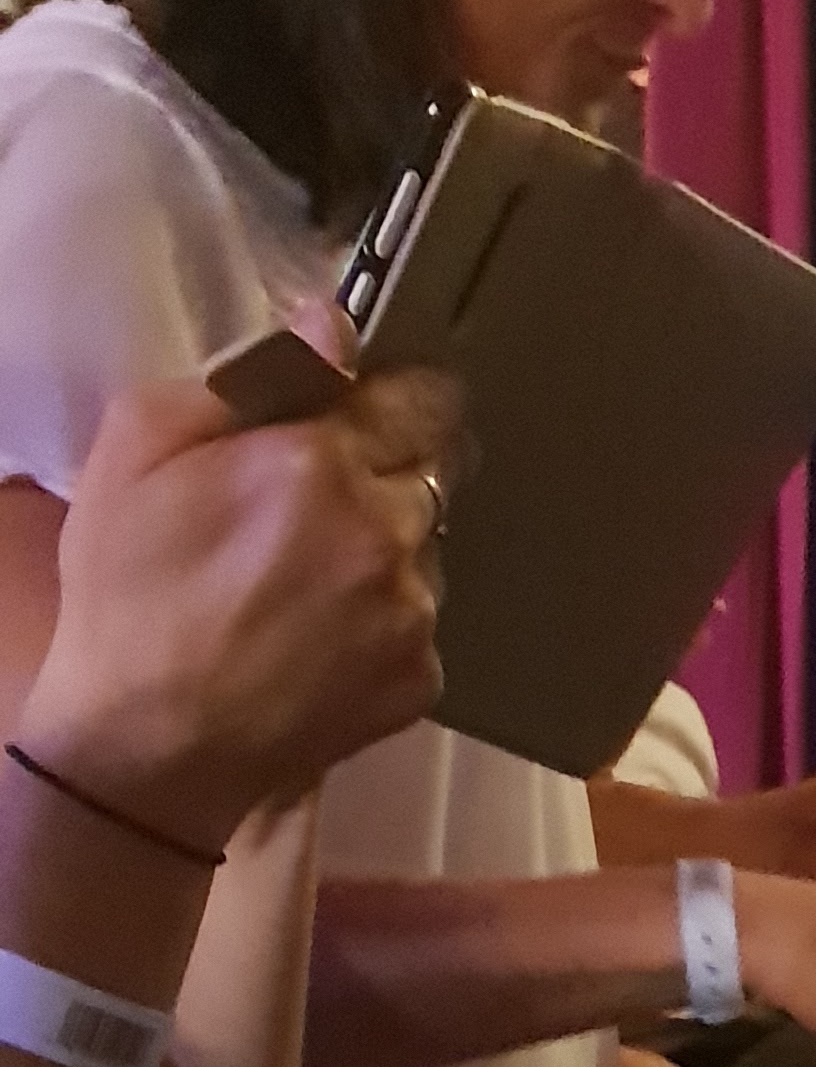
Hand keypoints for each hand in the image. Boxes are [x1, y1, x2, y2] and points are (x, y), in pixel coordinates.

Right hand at [21, 350, 455, 849]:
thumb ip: (250, 377)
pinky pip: (421, 626)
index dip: (398, 397)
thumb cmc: (130, 588)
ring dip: (389, 550)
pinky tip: (324, 638)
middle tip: (327, 499)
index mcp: (327, 461)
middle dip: (392, 469)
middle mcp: (390, 533)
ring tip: (313, 581)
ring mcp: (414, 613)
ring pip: (430, 551)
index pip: (421, 397)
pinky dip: (385, 623)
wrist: (149, 741)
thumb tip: (331, 325)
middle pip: (435, 471)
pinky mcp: (422, 680)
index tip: (373, 408)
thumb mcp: (145, 444)